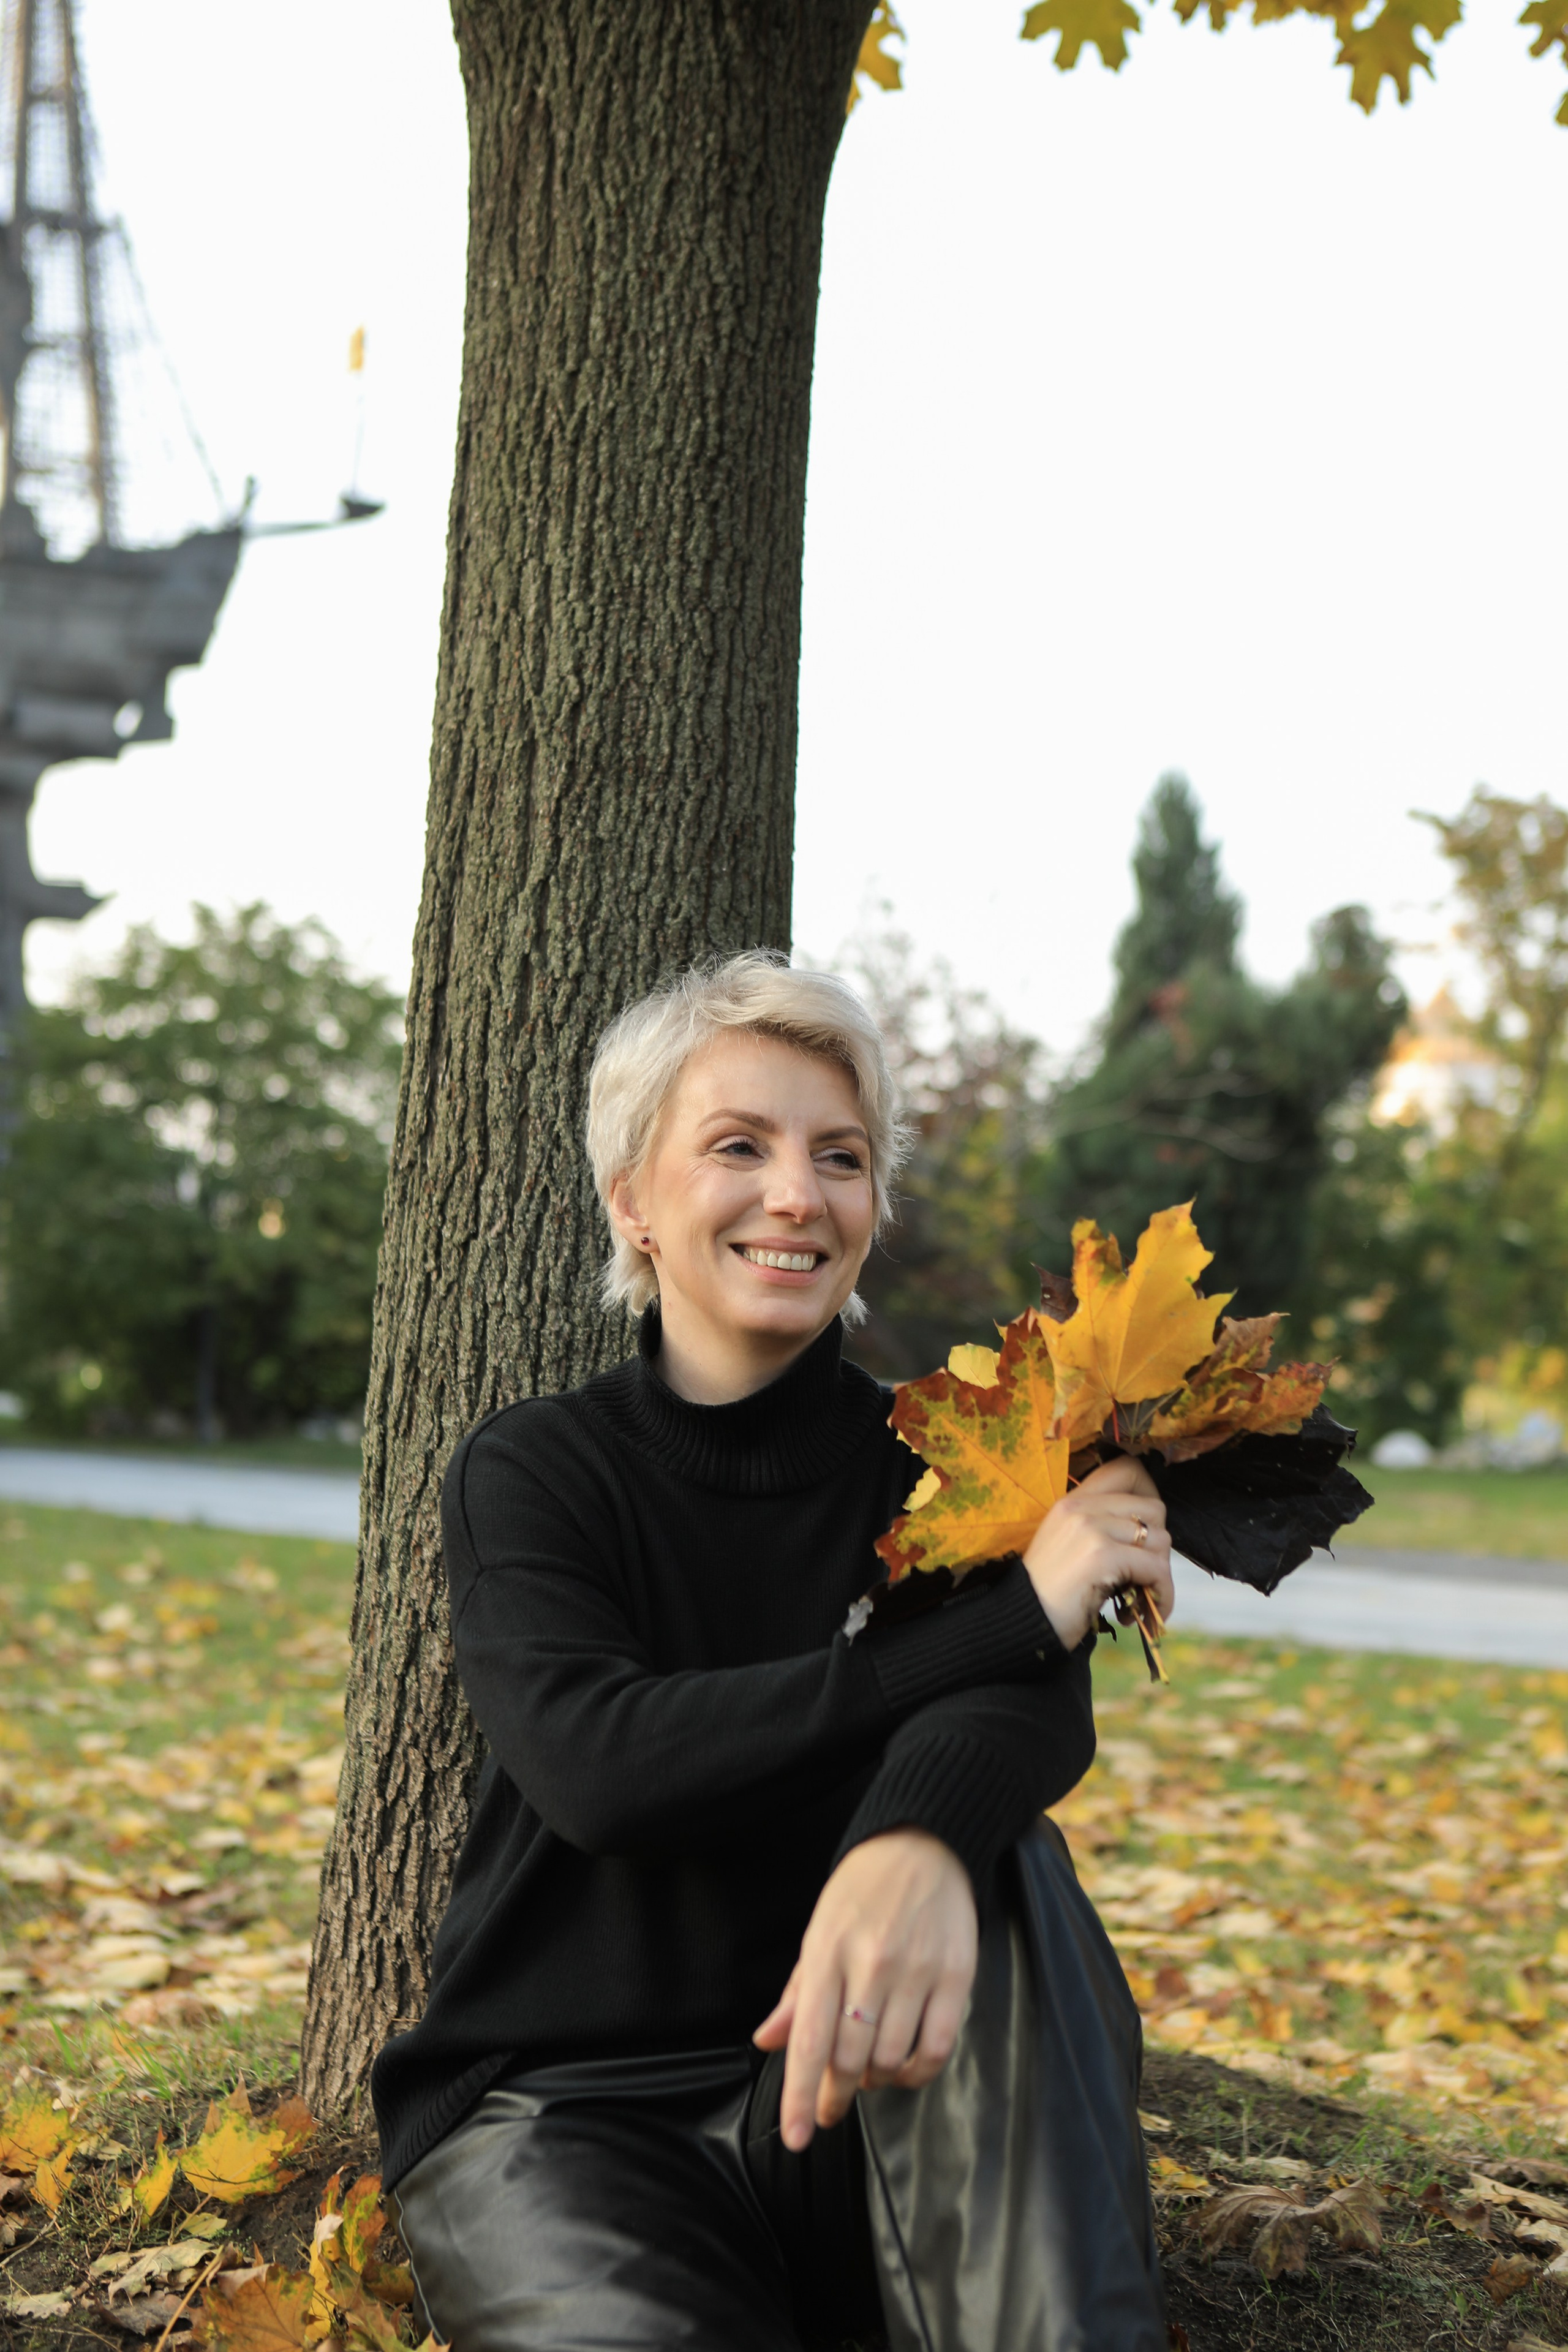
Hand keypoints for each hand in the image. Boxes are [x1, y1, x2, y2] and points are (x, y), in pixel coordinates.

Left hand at [753, 1829, 976, 2151]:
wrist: (926, 1843)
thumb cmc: (864, 1889)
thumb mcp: (820, 1930)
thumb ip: (797, 1992)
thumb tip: (766, 2041)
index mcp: (827, 1951)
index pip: (809, 2041)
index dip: (800, 2097)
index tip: (798, 2136)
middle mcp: (869, 1964)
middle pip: (849, 2059)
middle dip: (836, 2095)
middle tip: (832, 2108)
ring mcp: (915, 1971)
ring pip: (891, 2059)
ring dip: (876, 2081)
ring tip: (869, 2073)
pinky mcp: (956, 1975)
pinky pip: (937, 2047)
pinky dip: (918, 2072)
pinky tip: (906, 2068)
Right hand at [1022, 1454, 1174, 1651]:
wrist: (1021, 1622)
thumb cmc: (1047, 1593)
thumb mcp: (1068, 1545)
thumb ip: (1100, 1528)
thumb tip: (1150, 1535)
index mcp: (1072, 1501)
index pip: (1126, 1469)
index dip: (1149, 1494)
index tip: (1144, 1532)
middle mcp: (1081, 1507)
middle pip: (1154, 1508)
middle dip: (1157, 1547)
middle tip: (1142, 1576)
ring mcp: (1091, 1528)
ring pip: (1160, 1540)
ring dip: (1159, 1577)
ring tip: (1136, 1600)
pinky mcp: (1102, 1555)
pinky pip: (1156, 1570)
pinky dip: (1160, 1595)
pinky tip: (1135, 1614)